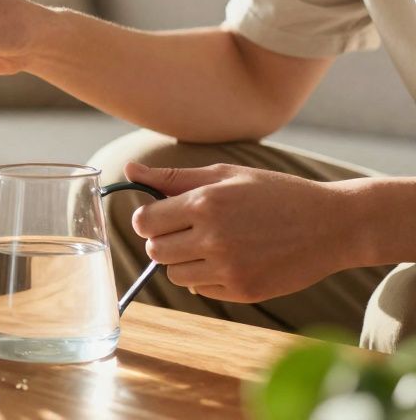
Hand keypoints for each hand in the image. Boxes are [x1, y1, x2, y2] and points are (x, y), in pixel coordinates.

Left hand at [125, 162, 359, 302]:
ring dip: (183, 261)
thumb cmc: (276, 193)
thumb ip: (172, 177)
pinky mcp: (243, 291)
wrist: (332, 225)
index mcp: (205, 203)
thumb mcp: (226, 175)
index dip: (150, 219)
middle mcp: (213, 238)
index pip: (145, 222)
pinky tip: (232, 260)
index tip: (163, 216)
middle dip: (164, 240)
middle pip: (155, 251)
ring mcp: (228, 268)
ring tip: (212, 244)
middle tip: (189, 230)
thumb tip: (129, 170)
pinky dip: (207, 277)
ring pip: (174, 274)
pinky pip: (201, 289)